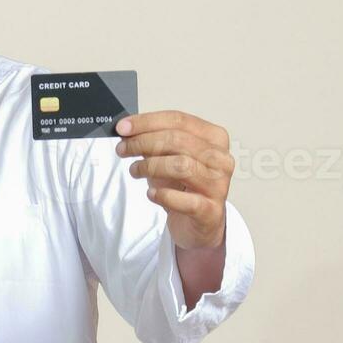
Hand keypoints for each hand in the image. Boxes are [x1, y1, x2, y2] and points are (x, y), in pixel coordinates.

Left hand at [116, 110, 233, 250]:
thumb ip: (151, 141)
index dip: (147, 122)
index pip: (178, 120)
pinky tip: (151, 194)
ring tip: (135, 171)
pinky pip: (184, 200)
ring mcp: (218, 185)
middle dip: (143, 143)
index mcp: (214, 138)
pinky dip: (163, 195)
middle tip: (123, 149)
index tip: (122, 127)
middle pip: (177, 140)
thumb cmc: (183, 186)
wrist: (198, 222)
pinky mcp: (211, 211)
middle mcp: (220, 159)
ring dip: (150, 166)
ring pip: (181, 166)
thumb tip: (126, 130)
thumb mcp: (167, 158)